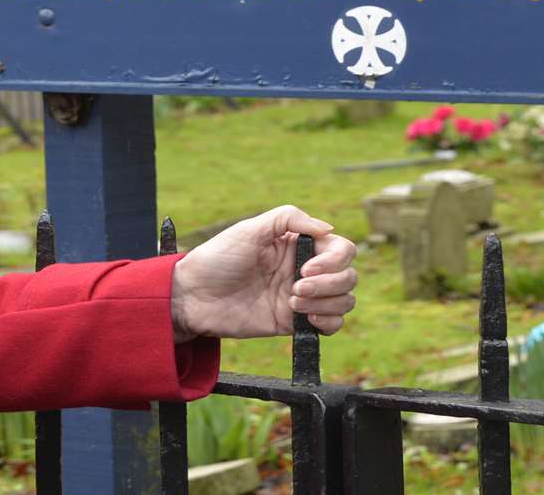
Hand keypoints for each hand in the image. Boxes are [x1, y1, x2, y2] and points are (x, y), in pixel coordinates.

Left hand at [169, 205, 356, 341]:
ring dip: (327, 303)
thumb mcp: (250, 229)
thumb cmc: (218, 258)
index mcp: (298, 244)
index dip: (334, 260)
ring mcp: (302, 296)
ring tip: (293, 303)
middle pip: (348, 276)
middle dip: (329, 284)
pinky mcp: (295, 322)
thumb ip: (289, 219)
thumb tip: (328, 227)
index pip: (341, 249)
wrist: (195, 297)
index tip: (308, 269)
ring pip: (344, 300)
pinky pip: (332, 324)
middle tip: (295, 288)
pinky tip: (307, 318)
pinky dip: (329, 322)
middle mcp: (305, 269)